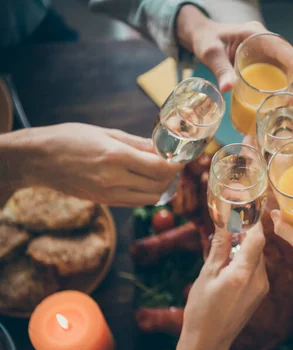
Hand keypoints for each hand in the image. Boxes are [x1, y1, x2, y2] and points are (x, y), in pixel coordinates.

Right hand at [7, 123, 180, 205]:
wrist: (38, 159)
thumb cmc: (69, 138)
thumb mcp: (105, 133)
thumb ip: (137, 143)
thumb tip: (161, 148)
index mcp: (116, 156)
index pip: (159, 167)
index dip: (176, 165)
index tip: (182, 158)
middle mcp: (114, 179)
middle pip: (159, 186)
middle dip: (172, 176)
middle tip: (174, 165)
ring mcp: (109, 194)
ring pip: (150, 198)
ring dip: (162, 188)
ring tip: (162, 174)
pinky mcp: (104, 202)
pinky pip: (135, 203)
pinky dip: (147, 194)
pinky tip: (147, 182)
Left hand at [176, 5, 292, 92]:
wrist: (201, 36)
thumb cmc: (206, 39)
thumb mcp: (211, 53)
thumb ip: (220, 69)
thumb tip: (228, 89)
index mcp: (255, 33)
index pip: (283, 46)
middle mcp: (264, 41)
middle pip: (290, 56)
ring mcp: (265, 51)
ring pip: (287, 65)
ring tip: (292, 101)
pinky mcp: (262, 61)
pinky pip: (278, 72)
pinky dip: (284, 84)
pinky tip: (283, 99)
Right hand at [183, 224, 268, 349]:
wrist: (209, 342)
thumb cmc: (202, 309)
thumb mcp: (207, 274)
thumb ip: (219, 247)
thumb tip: (225, 223)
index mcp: (244, 273)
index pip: (258, 238)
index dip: (254, 222)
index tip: (246, 210)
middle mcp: (259, 280)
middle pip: (259, 247)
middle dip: (247, 234)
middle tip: (233, 222)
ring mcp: (262, 288)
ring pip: (258, 259)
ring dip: (246, 249)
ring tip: (228, 244)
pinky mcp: (260, 295)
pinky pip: (257, 270)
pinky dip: (247, 262)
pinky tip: (231, 264)